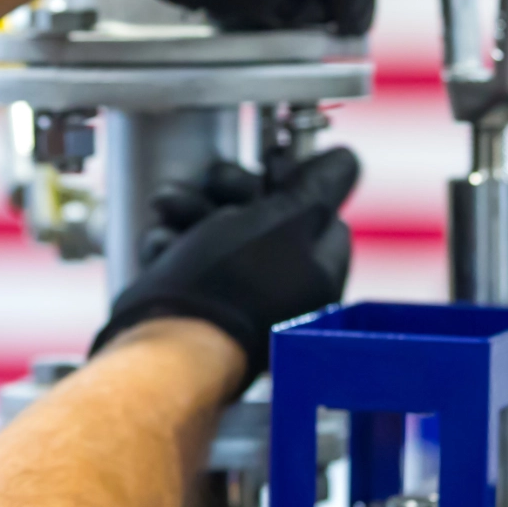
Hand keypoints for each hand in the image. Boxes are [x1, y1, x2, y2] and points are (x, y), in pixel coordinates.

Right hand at [90, 147, 360, 386]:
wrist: (167, 345)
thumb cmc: (230, 283)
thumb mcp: (282, 220)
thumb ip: (317, 187)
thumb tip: (346, 161)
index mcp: (318, 273)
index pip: (323, 214)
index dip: (294, 186)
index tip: (270, 171)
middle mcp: (283, 290)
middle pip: (266, 218)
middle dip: (230, 193)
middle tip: (215, 187)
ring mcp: (239, 301)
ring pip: (218, 234)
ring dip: (190, 212)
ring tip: (170, 209)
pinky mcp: (196, 307)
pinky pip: (186, 262)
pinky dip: (170, 247)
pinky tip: (161, 244)